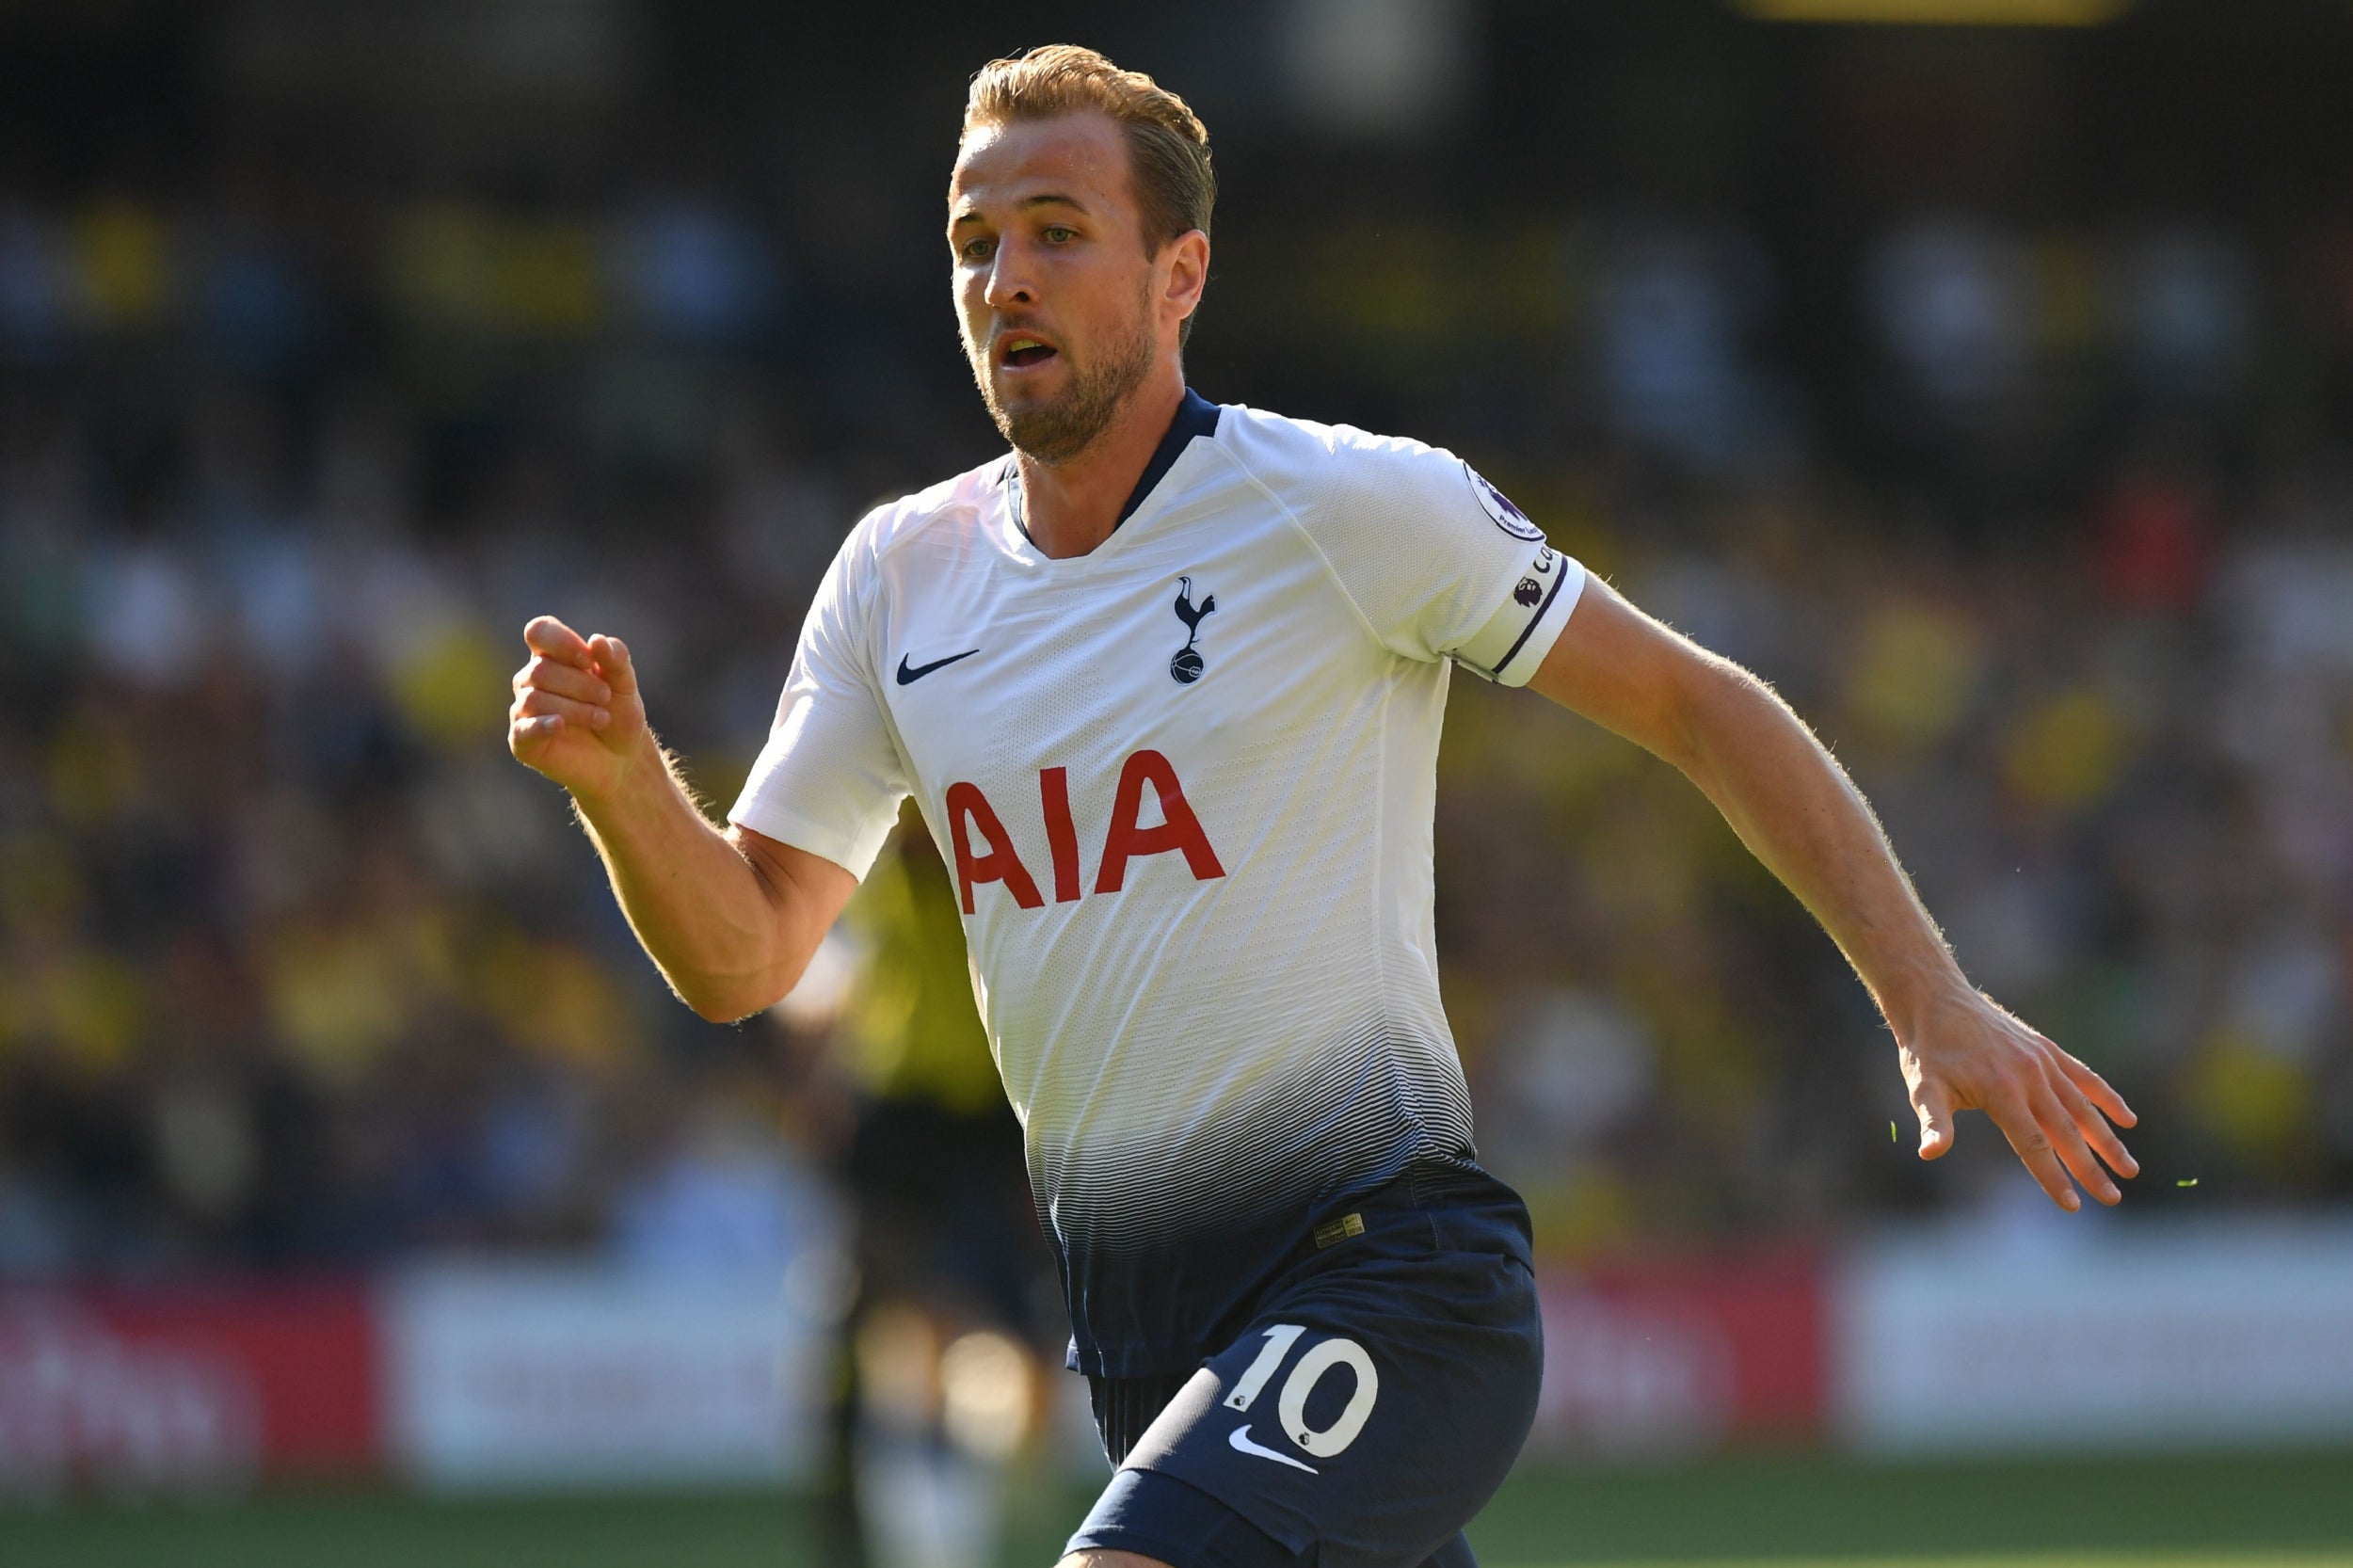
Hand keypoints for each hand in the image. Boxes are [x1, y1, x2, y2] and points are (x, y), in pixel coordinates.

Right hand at [507, 616, 652, 803]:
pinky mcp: (522, 740)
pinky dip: (541, 725)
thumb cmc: (618, 713)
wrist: (622, 758)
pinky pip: (523, 729)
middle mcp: (531, 679)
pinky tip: (560, 725)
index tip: (589, 661)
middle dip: (580, 684)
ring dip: (575, 708)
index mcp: (552, 656)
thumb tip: (596, 639)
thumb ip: (616, 659)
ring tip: (602, 718)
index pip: (539, 631)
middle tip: (606, 698)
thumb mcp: (625, 684)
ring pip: (534, 699)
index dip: (562, 642)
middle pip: (540, 669)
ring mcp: (523, 710)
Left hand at [1901, 985, 2138, 1209]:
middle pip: (2067, 1132)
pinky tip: (2127, 1120)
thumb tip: (1930, 1153)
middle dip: (2091, 1169)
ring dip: (2108, 1140)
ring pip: (2083, 1107)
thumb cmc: (1927, 1051)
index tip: (2073, 1206)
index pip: (2034, 1145)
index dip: (2054, 1177)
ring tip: (2129, 1169)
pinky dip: (2107, 1098)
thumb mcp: (1924, 1088)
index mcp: (2001, 1091)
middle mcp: (2030, 1076)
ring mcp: (2042, 1061)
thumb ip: (1935, 1122)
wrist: (1936, 1000)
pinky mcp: (2047, 1049)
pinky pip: (2084, 1077)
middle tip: (2113, 1199)